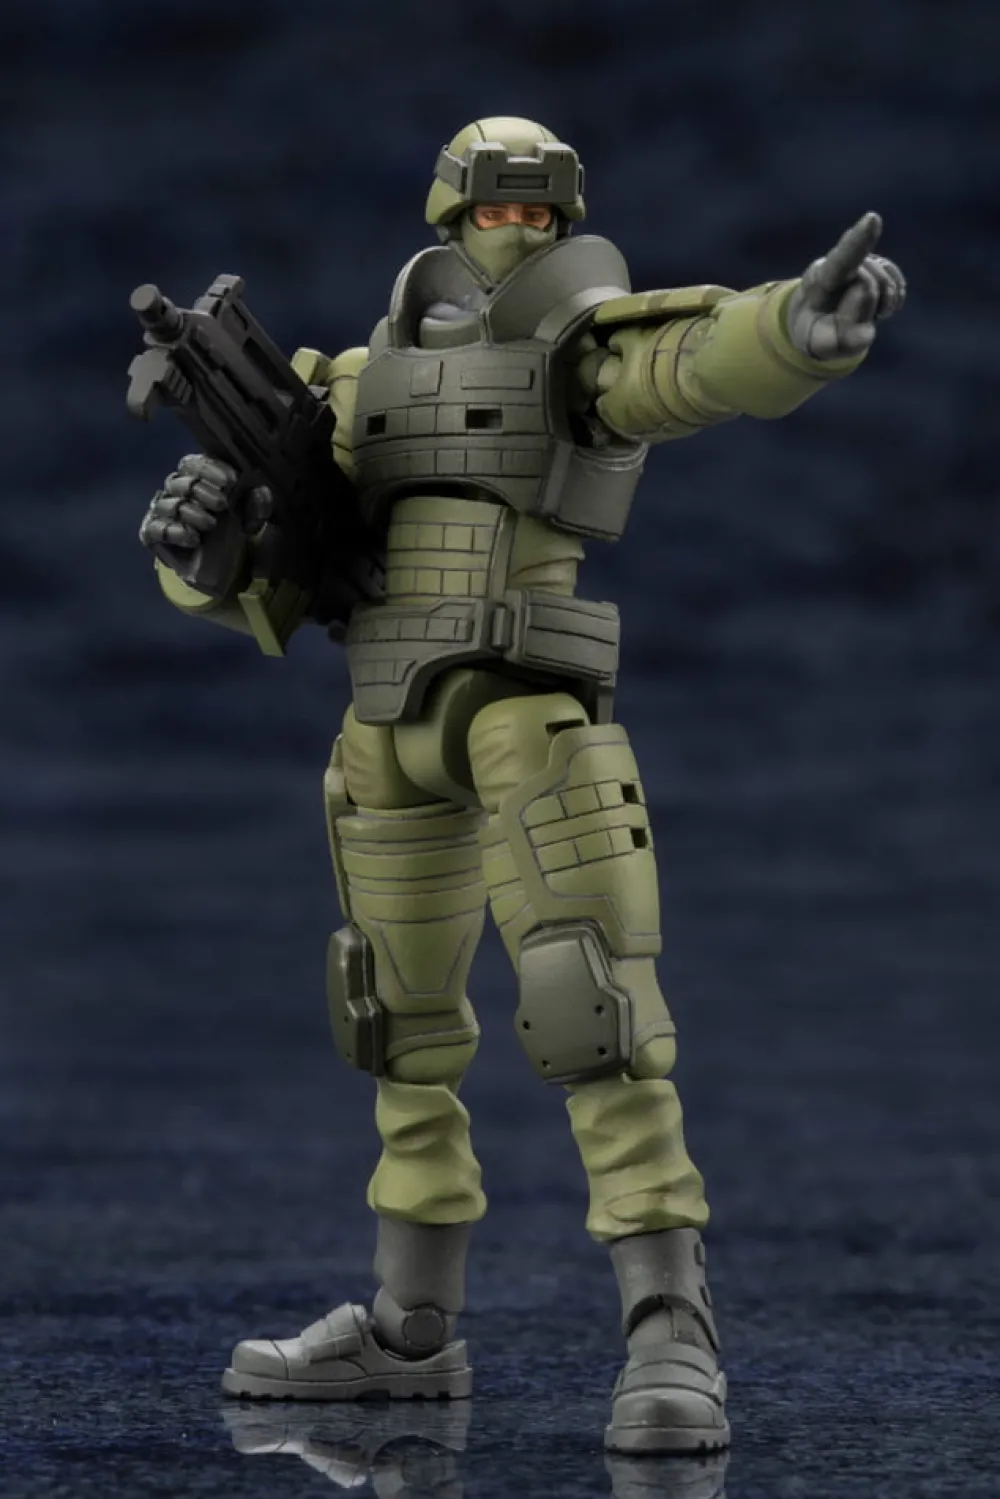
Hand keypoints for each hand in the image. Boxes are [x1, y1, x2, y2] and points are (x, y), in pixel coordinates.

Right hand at [139, 454, 271, 571]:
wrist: (220, 567)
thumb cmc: (231, 532)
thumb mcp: (251, 518)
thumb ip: (257, 504)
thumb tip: (262, 491)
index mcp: (196, 479)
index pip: (194, 464)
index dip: (210, 469)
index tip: (231, 481)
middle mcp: (174, 491)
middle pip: (180, 482)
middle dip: (203, 491)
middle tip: (223, 505)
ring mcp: (161, 511)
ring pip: (168, 504)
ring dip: (191, 512)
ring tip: (211, 525)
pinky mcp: (152, 533)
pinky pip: (156, 528)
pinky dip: (175, 532)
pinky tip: (193, 539)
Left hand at [785, 212, 905, 361]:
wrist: (815, 317)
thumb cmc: (814, 331)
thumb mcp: (816, 344)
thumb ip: (837, 342)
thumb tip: (864, 334)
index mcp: (820, 279)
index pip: (842, 259)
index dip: (858, 241)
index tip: (872, 219)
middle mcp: (841, 263)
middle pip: (873, 283)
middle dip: (865, 307)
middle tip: (844, 316)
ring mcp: (861, 263)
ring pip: (889, 284)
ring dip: (878, 305)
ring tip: (857, 309)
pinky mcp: (880, 266)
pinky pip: (899, 286)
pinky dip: (891, 301)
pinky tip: (874, 305)